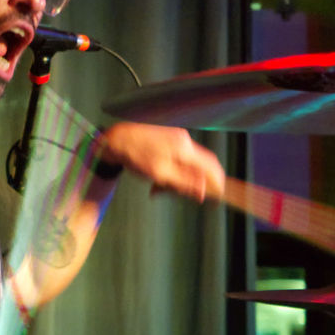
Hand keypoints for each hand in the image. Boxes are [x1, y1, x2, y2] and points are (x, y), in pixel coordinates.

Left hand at [97, 122, 224, 201]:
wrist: (116, 139)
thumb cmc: (135, 156)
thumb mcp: (160, 174)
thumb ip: (184, 182)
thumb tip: (204, 192)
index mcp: (184, 148)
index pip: (211, 166)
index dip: (218, 182)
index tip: (218, 196)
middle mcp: (184, 141)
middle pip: (199, 167)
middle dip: (190, 184)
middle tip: (172, 194)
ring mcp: (176, 139)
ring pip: (187, 166)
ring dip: (176, 181)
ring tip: (157, 189)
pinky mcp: (169, 140)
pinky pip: (177, 160)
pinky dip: (170, 173)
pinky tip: (154, 181)